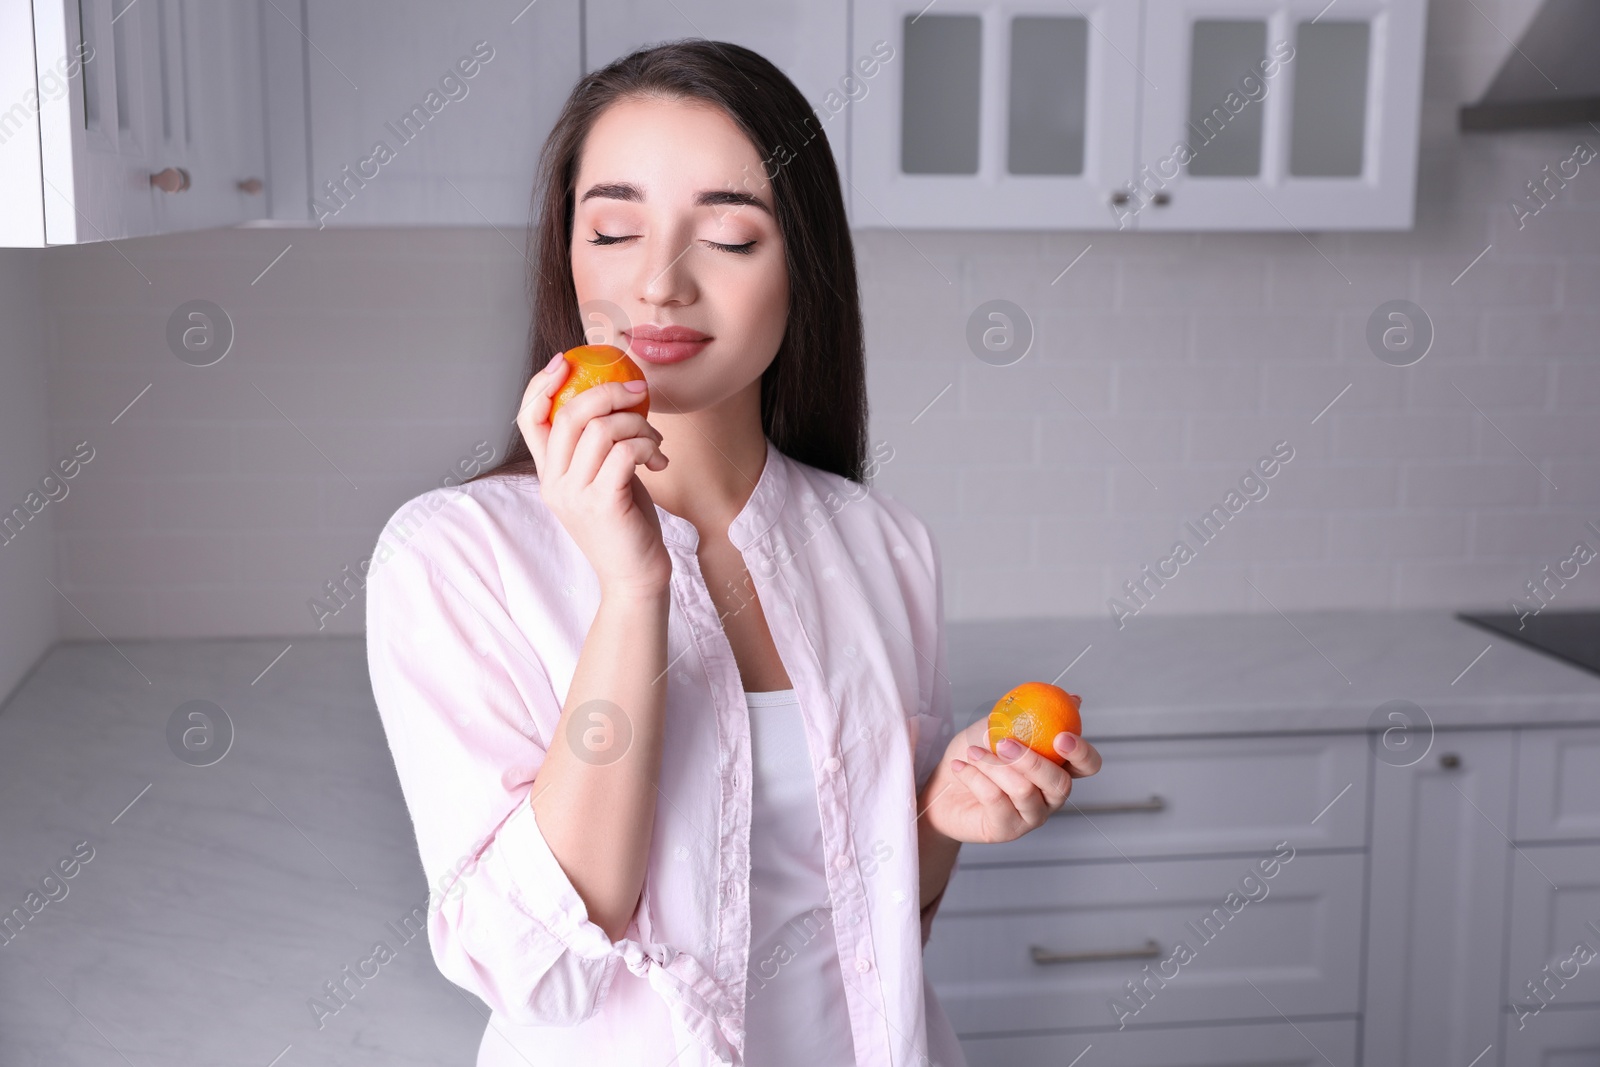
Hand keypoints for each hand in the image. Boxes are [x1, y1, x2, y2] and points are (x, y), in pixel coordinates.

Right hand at [515, 352, 672, 598]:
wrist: (635, 578)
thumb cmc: (625, 525)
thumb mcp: (602, 480)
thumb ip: (597, 448)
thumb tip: (614, 399)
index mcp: (548, 475)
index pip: (529, 419)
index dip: (541, 385)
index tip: (565, 361)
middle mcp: (554, 483)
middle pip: (568, 414)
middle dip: (608, 392)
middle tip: (638, 391)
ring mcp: (575, 495)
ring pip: (602, 430)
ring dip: (638, 424)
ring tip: (654, 442)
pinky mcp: (602, 503)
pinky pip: (625, 452)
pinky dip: (647, 445)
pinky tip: (658, 459)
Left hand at [918, 717, 1101, 844]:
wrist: (941, 787)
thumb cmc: (975, 754)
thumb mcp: (998, 726)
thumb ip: (1029, 714)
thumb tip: (1073, 698)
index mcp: (1057, 768)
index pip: (1087, 766)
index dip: (1082, 753)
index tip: (1061, 737)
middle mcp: (1050, 796)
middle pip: (1060, 783)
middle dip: (1032, 761)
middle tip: (1005, 743)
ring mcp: (1031, 816)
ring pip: (1023, 791)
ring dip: (993, 766)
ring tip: (972, 752)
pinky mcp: (1007, 830)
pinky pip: (996, 801)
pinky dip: (975, 778)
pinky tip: (960, 766)